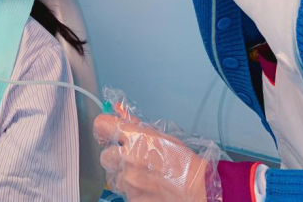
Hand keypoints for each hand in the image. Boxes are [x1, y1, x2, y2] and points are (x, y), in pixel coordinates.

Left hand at [94, 114, 211, 201]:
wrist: (200, 193)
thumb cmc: (185, 163)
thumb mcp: (162, 137)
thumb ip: (135, 124)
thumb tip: (116, 109)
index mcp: (135, 138)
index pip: (101, 125)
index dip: (102, 129)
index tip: (106, 133)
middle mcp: (127, 158)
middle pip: (105, 155)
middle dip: (115, 157)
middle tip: (131, 160)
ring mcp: (128, 181)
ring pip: (113, 177)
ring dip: (123, 176)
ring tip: (143, 177)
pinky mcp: (132, 199)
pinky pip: (125, 193)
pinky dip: (133, 192)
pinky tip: (148, 189)